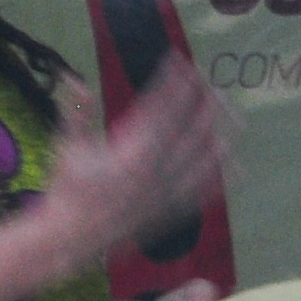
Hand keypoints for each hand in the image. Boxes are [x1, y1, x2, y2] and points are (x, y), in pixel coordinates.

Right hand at [42, 60, 228, 267]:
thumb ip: (78, 113)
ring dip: (219, 134)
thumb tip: (75, 80)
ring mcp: (164, 193)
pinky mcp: (167, 212)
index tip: (181, 62)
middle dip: (202, 102)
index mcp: (130, 153)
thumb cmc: (66, 192)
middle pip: (189, 130)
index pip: (160, 108)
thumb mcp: (67, 148)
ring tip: (233, 115)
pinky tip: (235, 166)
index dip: (173, 82)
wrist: (70, 239)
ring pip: (202, 160)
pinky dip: (219, 179)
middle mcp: (153, 172)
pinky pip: (201, 193)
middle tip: (210, 82)